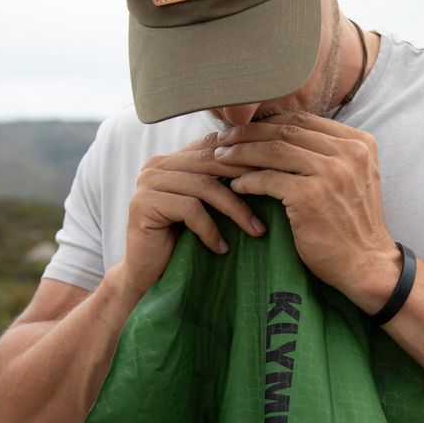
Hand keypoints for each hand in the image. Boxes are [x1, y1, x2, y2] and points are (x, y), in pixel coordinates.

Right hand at [122, 131, 266, 297]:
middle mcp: (158, 164)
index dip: (248, 156)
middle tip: (277, 196)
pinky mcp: (144, 203)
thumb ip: (221, 185)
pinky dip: (210, 229)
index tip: (279, 172)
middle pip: (212, 161)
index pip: (215, 146)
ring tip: (256, 231)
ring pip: (204, 185)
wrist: (145, 276)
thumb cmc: (181, 243)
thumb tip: (270, 170)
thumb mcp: (206, 208)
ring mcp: (148, 182)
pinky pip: (190, 209)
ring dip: (236, 209)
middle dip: (248, 179)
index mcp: (174, 159)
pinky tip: (221, 248)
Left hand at [214, 112, 400, 313]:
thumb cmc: (352, 224)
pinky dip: (248, 180)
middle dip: (249, 133)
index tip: (245, 128)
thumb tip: (284, 134)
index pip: (304, 119)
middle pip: (286, 130)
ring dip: (242, 153)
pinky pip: (268, 180)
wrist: (366, 264)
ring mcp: (330, 173)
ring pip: (274, 151)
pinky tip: (236, 185)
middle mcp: (348, 152)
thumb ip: (330, 153)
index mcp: (358, 142)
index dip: (269, 121)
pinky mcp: (310, 196)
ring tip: (222, 157)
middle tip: (224, 137)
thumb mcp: (353, 177)